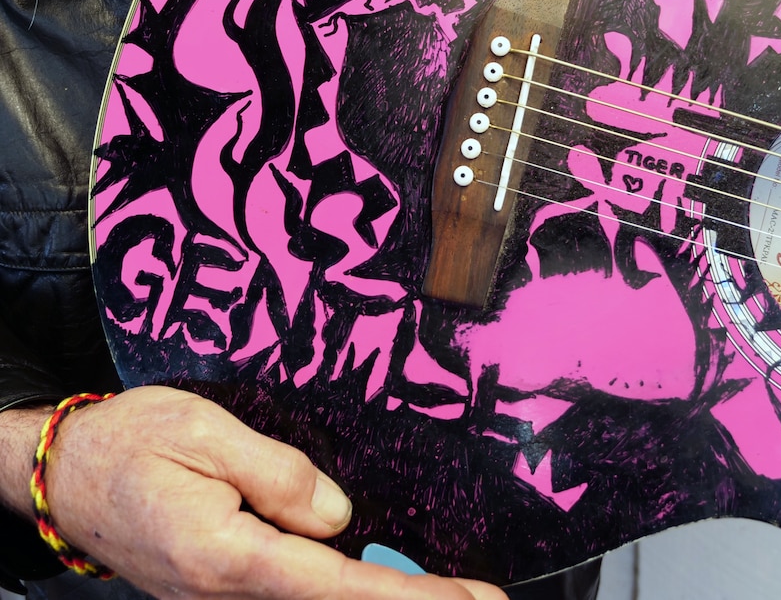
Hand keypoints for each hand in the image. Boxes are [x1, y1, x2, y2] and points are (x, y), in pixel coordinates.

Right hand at [43, 385, 504, 599]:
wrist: (66, 474)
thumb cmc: (131, 442)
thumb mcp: (204, 431)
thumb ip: (280, 474)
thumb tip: (341, 515)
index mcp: (231, 556)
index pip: (343, 588)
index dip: (415, 597)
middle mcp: (230, 592)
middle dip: (409, 599)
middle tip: (480, 594)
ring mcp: (222, 598)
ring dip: (377, 592)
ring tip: (442, 583)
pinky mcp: (218, 587)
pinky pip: (290, 590)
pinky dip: (341, 585)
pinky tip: (373, 570)